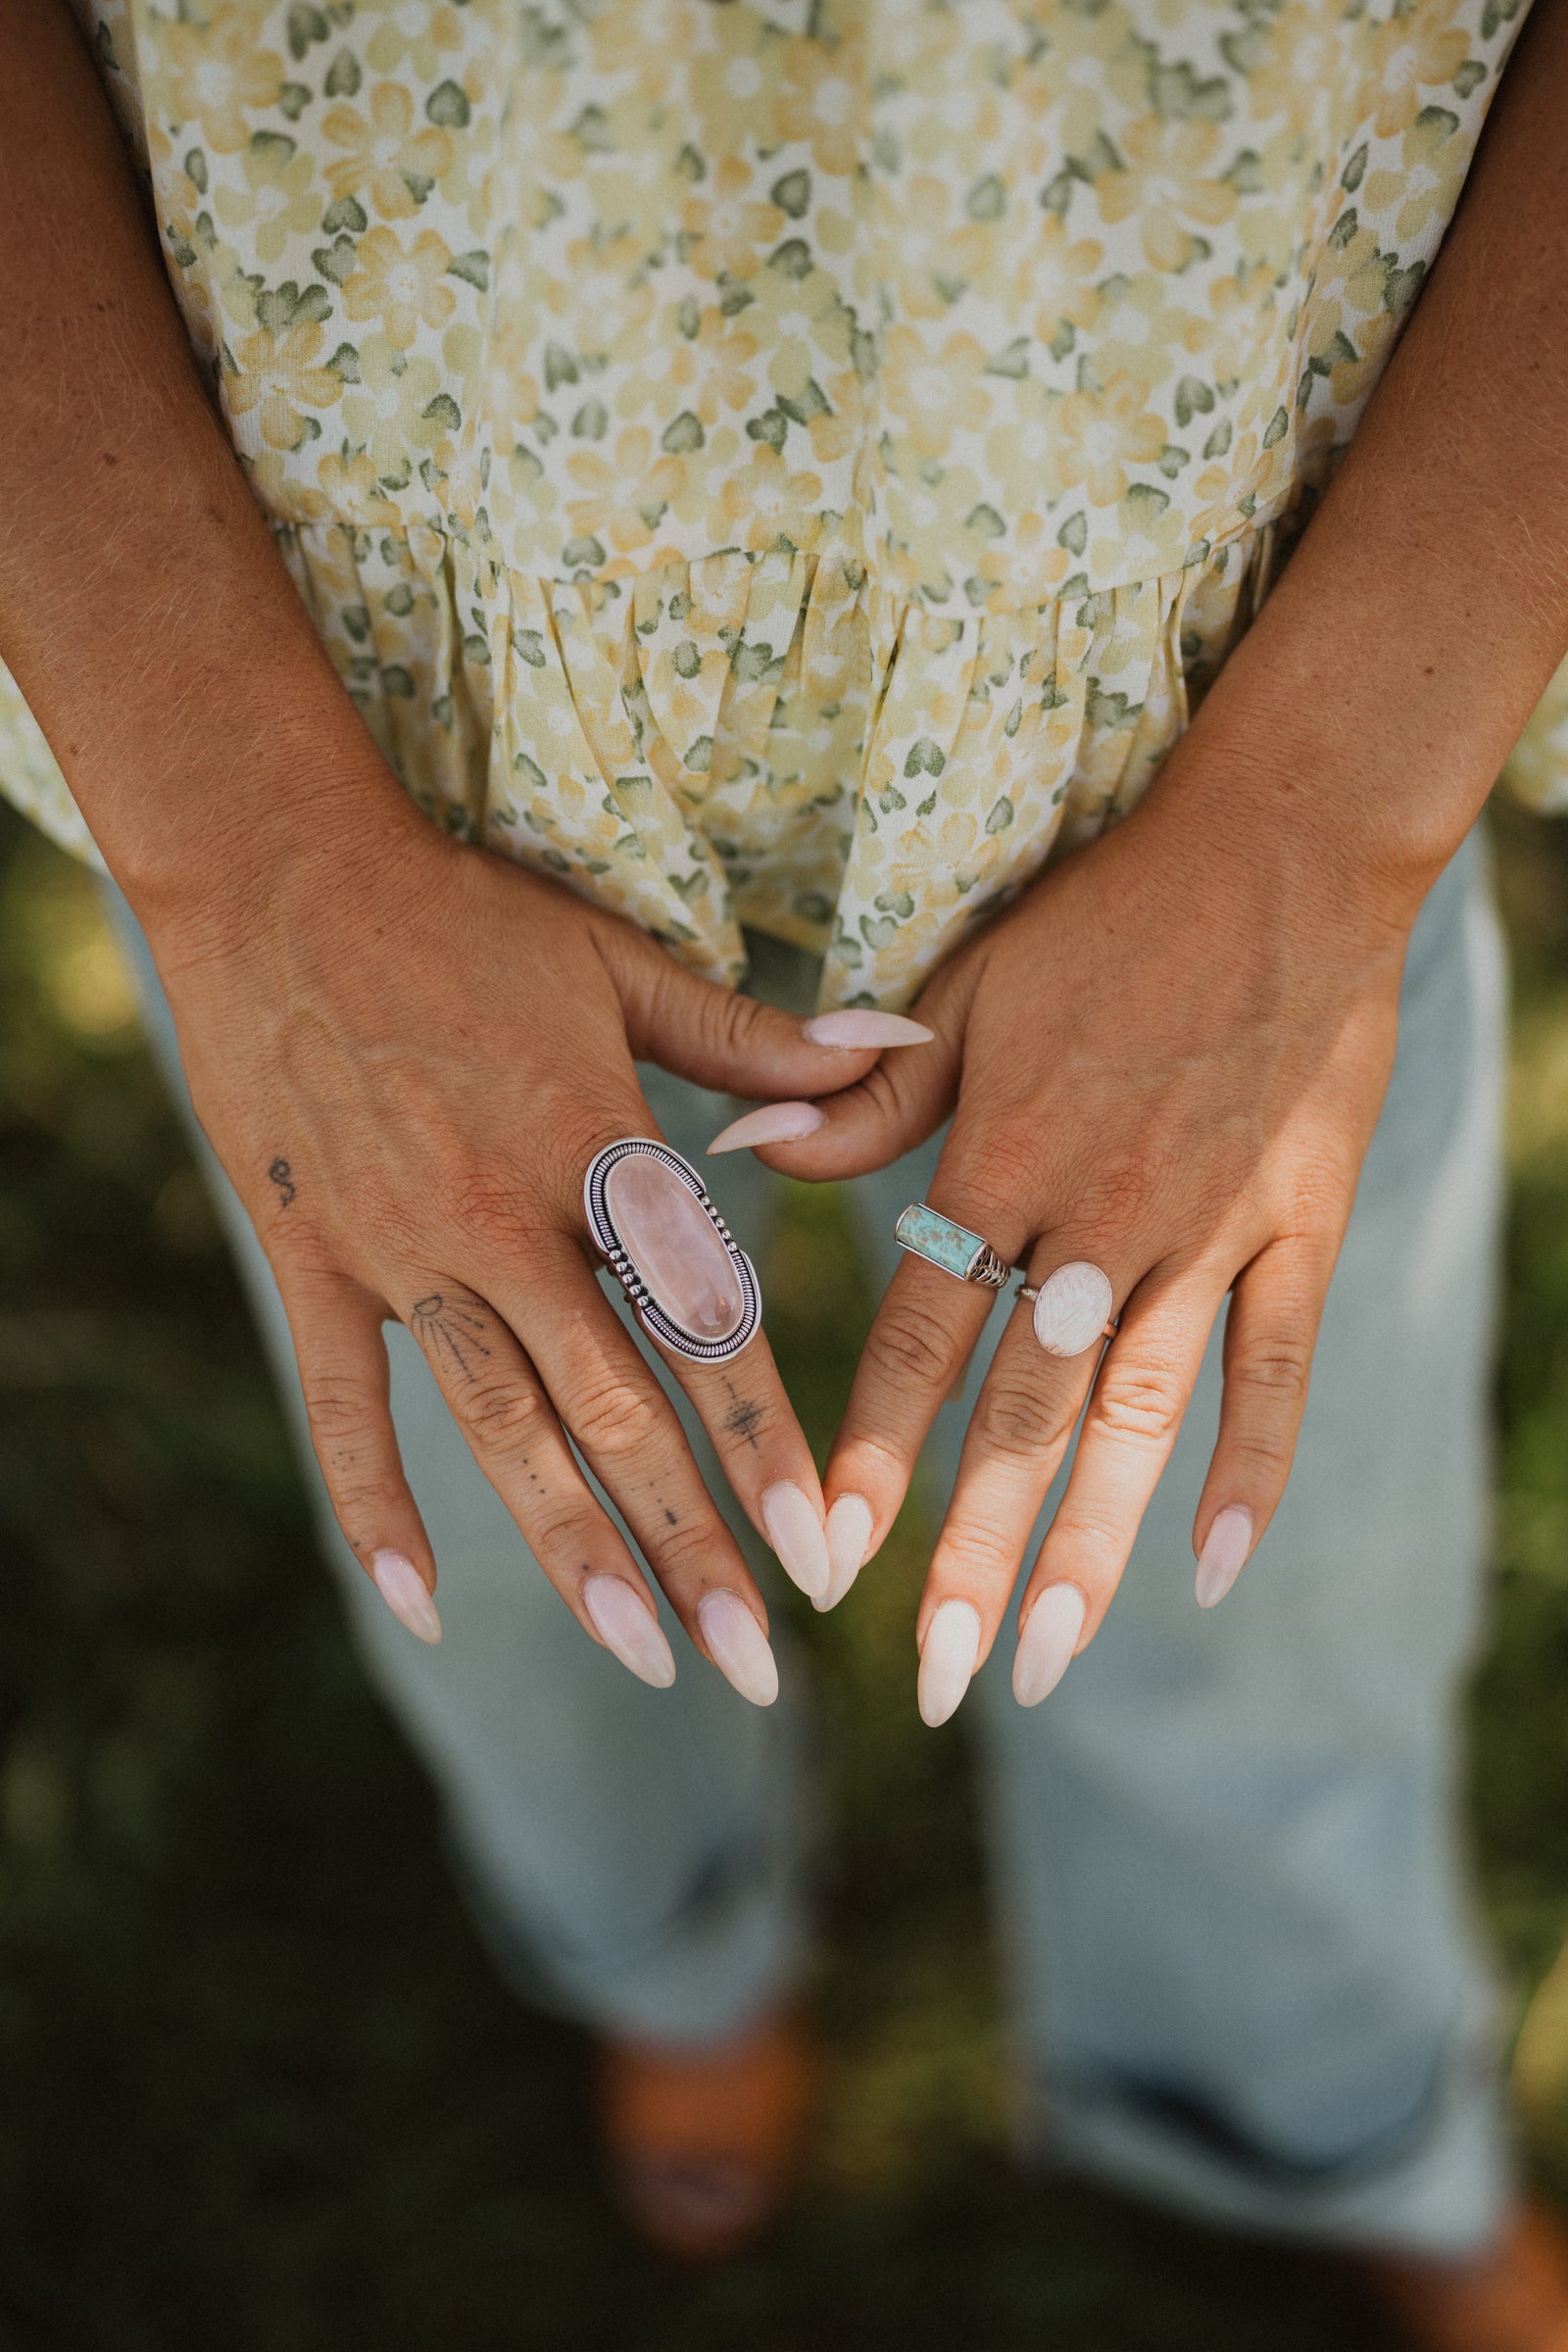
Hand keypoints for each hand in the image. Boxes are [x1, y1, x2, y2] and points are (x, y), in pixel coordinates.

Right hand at [143, 792, 922, 1697]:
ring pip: (498, 1428)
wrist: (280, 874)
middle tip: (754, 1659)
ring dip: (570, 1550)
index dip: (764, 1441)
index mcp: (597, 1151)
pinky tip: (424, 1610)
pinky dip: (375, 1509)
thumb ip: (759, 1039)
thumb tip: (896, 1042)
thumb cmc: (465, 916)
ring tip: (641, 1657)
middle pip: (613, 1409)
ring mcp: (400, 1250)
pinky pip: (344, 1408)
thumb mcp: (620, 963)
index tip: (819, 1551)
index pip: (701, 1323)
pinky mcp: (308, 1261)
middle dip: (689, 1541)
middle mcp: (506, 1219)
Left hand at [713, 767, 1414, 1721]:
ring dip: (1093, 1545)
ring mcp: (1210, 1229)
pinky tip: (1213, 1571)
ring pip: (1143, 1415)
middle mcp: (1102, 1214)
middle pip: (1026, 1409)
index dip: (874, 1451)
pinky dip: (1252, 1469)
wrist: (1282, 847)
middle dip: (975, 1549)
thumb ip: (864, 1094)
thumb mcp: (969, 990)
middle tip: (936, 1678)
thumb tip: (737, 1151)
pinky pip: (1277, 1366)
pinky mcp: (1299, 1224)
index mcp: (1006, 1156)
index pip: (922, 1335)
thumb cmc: (1105, 917)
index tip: (828, 1560)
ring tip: (1044, 1661)